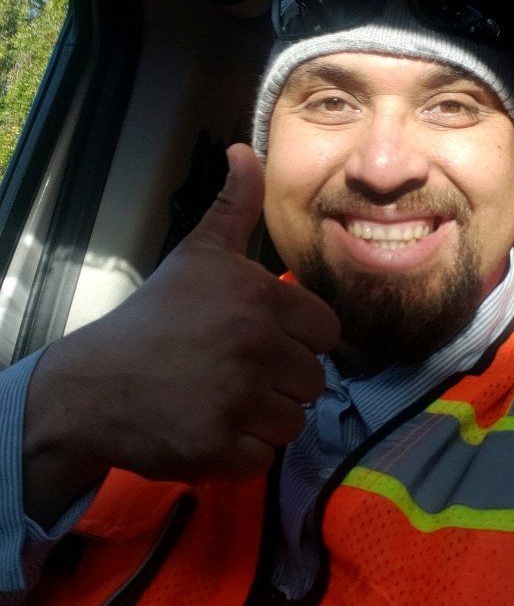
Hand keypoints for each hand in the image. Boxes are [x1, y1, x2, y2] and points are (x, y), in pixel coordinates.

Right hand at [23, 144, 339, 526]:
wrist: (93, 384)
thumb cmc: (155, 315)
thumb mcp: (199, 253)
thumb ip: (234, 205)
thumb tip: (244, 149)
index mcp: (261, 298)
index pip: (327, 332)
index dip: (299, 338)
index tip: (262, 339)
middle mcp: (256, 346)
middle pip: (314, 378)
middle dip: (282, 379)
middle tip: (236, 371)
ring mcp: (238, 400)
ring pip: (295, 420)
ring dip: (266, 417)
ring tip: (224, 399)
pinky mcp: (219, 448)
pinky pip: (264, 456)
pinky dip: (242, 451)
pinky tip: (210, 426)